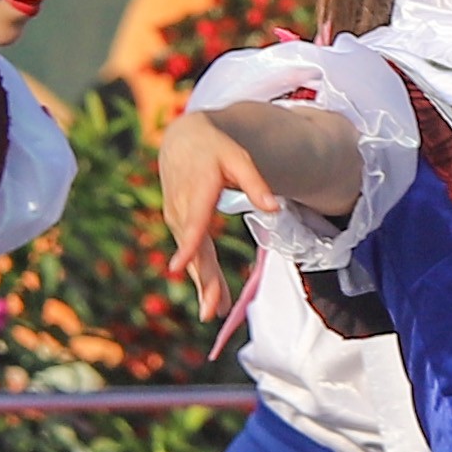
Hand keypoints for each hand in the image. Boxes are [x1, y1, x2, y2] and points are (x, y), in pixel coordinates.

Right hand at [160, 112, 287, 315]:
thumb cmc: (215, 148)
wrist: (183, 140)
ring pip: (193, 257)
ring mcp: (178, 219)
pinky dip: (202, 275)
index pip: (192, 222)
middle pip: (194, 250)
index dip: (186, 245)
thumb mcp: (238, 158)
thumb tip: (274, 208)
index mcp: (197, 191)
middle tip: (212, 311)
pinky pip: (192, 254)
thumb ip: (255, 183)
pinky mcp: (179, 225)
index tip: (177, 268)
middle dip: (203, 280)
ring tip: (216, 311)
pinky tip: (213, 296)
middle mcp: (182, 209)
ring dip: (203, 285)